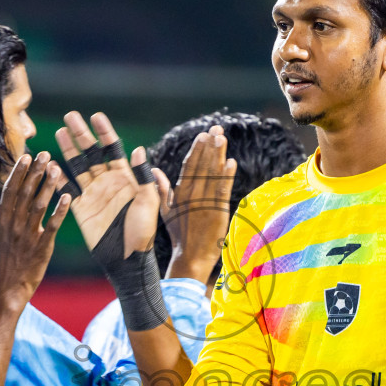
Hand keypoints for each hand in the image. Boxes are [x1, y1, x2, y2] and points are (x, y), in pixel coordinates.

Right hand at [0, 154, 70, 312]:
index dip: (18, 173)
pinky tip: (68, 197)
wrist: (5, 291)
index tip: (26, 157)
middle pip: (26, 194)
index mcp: (1, 221)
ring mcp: (28, 236)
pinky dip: (60, 212)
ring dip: (48, 186)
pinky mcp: (42, 248)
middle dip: (35, 173)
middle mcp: (14, 225)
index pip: (10, 191)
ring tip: (57, 169)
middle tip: (46, 154)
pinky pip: (52, 226)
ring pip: (39, 206)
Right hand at [56, 112, 163, 258]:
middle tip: (70, 115)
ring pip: (78, 167)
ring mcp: (93, 194)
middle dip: (82, 134)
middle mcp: (107, 182)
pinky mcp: (81, 208)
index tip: (96, 116)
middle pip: (92, 153)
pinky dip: (58, 178)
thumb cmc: (143, 232)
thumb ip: (144, 177)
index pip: (113, 149)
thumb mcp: (149, 202)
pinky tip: (50, 164)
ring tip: (60, 131)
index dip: (104, 133)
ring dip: (68, 150)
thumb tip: (139, 149)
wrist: (128, 258)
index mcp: (125, 178)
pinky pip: (67, 190)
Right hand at [163, 126, 236, 281]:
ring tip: (223, 138)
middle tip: (217, 128)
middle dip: (209, 145)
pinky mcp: (217, 211)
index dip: (197, 149)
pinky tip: (231, 162)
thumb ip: (162, 189)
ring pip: (213, 174)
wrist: (190, 257)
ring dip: (218, 155)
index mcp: (180, 193)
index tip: (203, 134)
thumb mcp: (166, 211)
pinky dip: (227, 175)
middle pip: (202, 165)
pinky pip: (223, 189)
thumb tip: (155, 170)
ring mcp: (205, 202)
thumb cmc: (179, 235)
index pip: (189, 165)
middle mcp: (192, 195)